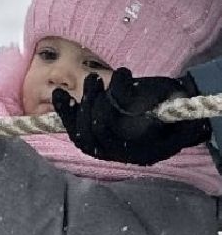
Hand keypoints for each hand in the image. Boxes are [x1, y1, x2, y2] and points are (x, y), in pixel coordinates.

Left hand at [52, 68, 208, 165]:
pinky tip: (60, 94)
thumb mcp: (171, 97)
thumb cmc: (174, 99)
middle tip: (96, 79)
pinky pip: (74, 130)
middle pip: (91, 137)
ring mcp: (108, 147)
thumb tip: (119, 93)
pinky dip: (64, 111)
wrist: (174, 103)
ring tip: (93, 79)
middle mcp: (124, 154)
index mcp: (146, 151)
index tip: (110, 83)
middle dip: (90, 104)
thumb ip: (146, 99)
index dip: (103, 111)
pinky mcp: (96, 135)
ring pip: (81, 135)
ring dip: (78, 104)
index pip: (110, 137)